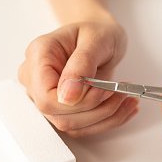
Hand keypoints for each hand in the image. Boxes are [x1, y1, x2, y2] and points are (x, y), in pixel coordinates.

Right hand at [18, 20, 138, 136]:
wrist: (99, 38)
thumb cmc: (97, 33)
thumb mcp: (96, 39)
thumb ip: (81, 64)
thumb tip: (68, 96)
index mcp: (39, 56)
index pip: (46, 96)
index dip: (75, 102)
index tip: (103, 90)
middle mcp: (36, 79)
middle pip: (58, 115)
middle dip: (96, 109)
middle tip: (120, 92)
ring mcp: (46, 97)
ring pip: (70, 125)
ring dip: (104, 116)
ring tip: (125, 98)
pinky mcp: (60, 110)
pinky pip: (81, 127)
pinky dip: (105, 121)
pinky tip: (122, 108)